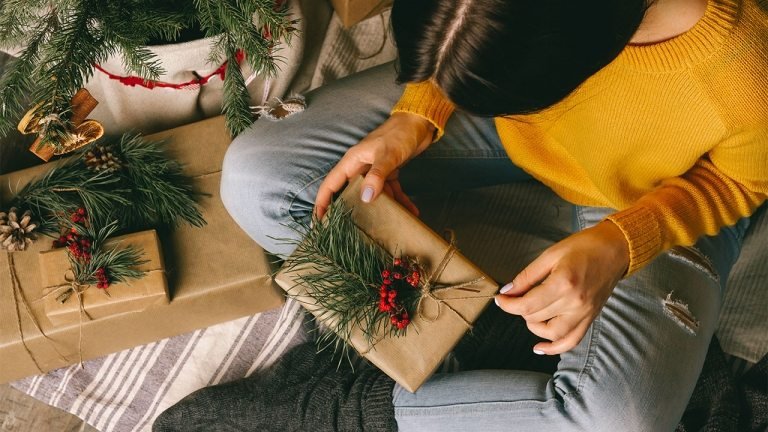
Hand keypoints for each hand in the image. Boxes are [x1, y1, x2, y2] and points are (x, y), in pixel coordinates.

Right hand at [314, 112, 434, 217]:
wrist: (419, 122)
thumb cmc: (399, 134)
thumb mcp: (387, 154)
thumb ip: (377, 176)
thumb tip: (365, 198)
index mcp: (353, 162)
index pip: (331, 184)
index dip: (322, 203)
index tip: (318, 222)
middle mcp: (361, 168)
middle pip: (350, 193)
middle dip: (351, 212)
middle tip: (350, 232)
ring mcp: (376, 171)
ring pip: (373, 196)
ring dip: (382, 210)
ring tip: (387, 228)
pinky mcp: (390, 173)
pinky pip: (392, 191)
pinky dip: (401, 201)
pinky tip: (411, 212)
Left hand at [495, 221, 629, 354]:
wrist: (616, 249)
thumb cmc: (584, 247)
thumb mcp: (550, 255)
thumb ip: (527, 276)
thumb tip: (508, 291)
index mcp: (563, 283)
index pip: (528, 304)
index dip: (508, 304)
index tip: (500, 299)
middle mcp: (575, 302)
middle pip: (536, 318)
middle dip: (519, 309)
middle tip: (515, 298)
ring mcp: (584, 313)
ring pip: (551, 334)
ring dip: (534, 327)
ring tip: (530, 313)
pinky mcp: (590, 318)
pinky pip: (571, 341)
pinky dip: (555, 348)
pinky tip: (540, 347)